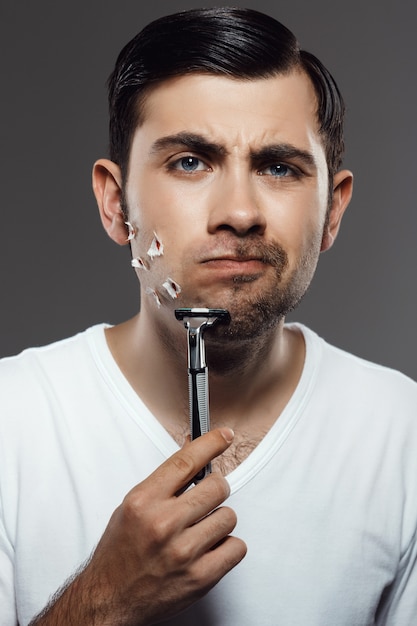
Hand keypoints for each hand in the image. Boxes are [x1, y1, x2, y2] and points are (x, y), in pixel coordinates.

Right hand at [30, 427, 246, 625]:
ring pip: (229, 516)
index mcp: (144, 501)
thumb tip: (195, 458)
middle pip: (217, 487)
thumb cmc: (119, 553)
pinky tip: (209, 549)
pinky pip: (236, 547)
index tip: (225, 436)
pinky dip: (227, 547)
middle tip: (206, 499)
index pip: (186, 461)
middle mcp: (164, 523)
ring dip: (219, 521)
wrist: (109, 600)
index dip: (211, 443)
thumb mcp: (132, 507)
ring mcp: (183, 552)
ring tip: (200, 531)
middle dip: (216, 489)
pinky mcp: (200, 577)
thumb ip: (164, 483)